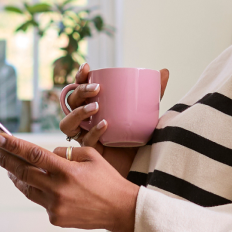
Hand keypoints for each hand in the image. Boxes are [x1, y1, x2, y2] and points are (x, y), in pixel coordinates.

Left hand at [0, 131, 138, 231]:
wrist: (121, 209)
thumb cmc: (107, 179)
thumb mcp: (91, 156)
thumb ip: (65, 153)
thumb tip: (45, 155)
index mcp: (67, 171)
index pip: (34, 155)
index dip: (13, 146)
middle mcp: (58, 189)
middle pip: (23, 172)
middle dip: (5, 160)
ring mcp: (55, 206)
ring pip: (27, 188)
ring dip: (16, 177)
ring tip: (8, 167)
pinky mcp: (56, 218)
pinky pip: (41, 201)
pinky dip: (38, 191)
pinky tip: (36, 184)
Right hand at [59, 63, 169, 177]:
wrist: (141, 163)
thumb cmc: (140, 136)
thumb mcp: (148, 112)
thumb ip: (155, 93)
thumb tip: (165, 71)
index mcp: (94, 106)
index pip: (80, 88)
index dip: (79, 77)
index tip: (86, 67)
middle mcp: (85, 121)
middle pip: (71, 102)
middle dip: (80, 92)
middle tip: (97, 88)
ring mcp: (84, 136)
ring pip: (67, 124)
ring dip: (78, 113)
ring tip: (96, 107)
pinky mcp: (90, 152)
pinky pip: (85, 141)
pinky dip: (94, 132)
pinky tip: (105, 124)